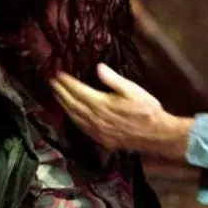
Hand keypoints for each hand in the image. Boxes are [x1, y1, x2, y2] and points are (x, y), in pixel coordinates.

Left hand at [50, 63, 193, 158]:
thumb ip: (113, 79)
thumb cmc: (147, 110)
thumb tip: (97, 67)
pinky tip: (71, 115)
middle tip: (51, 83)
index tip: (58, 74)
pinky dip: (72, 119)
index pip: (78, 91)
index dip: (67, 82)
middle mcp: (95, 119)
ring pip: (74, 117)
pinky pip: (81, 128)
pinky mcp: (101, 140)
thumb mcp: (132, 90)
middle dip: (61, 92)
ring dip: (63, 105)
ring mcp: (97, 131)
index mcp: (101, 104)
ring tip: (56, 95)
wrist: (156, 135)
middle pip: (72, 104)